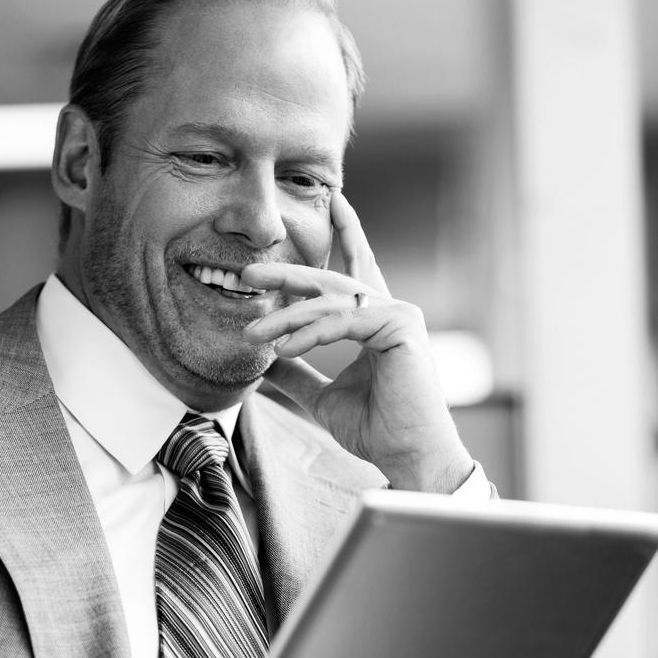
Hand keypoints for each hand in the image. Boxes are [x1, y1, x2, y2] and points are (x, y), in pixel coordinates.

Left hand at [241, 192, 474, 492]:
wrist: (409, 457)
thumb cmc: (378, 430)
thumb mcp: (323, 397)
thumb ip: (299, 373)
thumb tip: (265, 362)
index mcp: (376, 320)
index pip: (355, 269)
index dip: (345, 234)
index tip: (333, 200)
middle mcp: (390, 310)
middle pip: (331, 280)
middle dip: (287, 273)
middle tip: (248, 271)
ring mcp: (399, 314)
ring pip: (329, 302)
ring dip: (285, 316)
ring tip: (251, 332)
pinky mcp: (400, 326)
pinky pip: (341, 321)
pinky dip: (308, 333)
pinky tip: (281, 347)